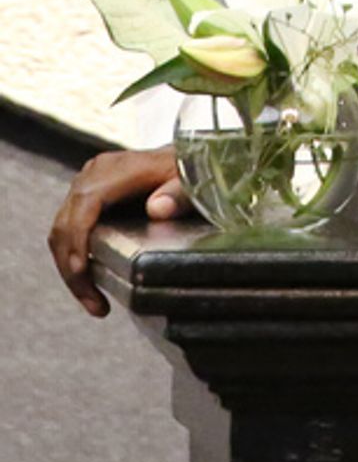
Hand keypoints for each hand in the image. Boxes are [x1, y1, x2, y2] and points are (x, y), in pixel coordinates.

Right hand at [48, 145, 190, 316]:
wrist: (186, 160)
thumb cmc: (189, 170)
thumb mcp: (191, 181)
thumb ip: (179, 193)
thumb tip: (157, 208)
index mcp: (117, 168)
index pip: (85, 204)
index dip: (78, 238)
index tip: (82, 271)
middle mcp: (95, 174)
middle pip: (66, 224)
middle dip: (72, 269)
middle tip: (93, 302)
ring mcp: (87, 185)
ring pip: (62, 232)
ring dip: (70, 270)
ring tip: (93, 300)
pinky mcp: (86, 199)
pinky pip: (69, 231)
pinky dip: (73, 259)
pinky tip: (90, 281)